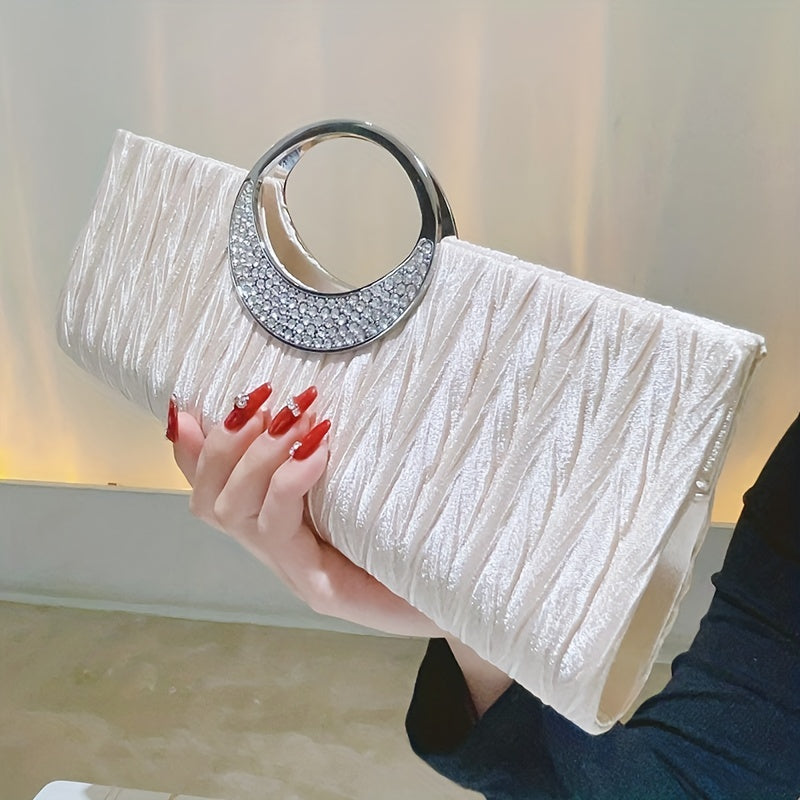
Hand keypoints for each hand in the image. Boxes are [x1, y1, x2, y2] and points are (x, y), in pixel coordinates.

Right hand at [169, 385, 440, 637]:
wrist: (463, 597)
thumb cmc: (419, 534)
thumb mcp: (371, 481)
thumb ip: (335, 453)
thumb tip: (313, 403)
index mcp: (283, 527)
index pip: (215, 487)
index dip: (193, 448)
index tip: (191, 404)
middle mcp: (278, 553)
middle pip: (210, 499)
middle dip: (225, 440)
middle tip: (267, 396)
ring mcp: (295, 574)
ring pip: (232, 513)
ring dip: (258, 453)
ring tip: (298, 414)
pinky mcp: (321, 591)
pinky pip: (279, 530)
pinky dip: (288, 482)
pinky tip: (318, 451)